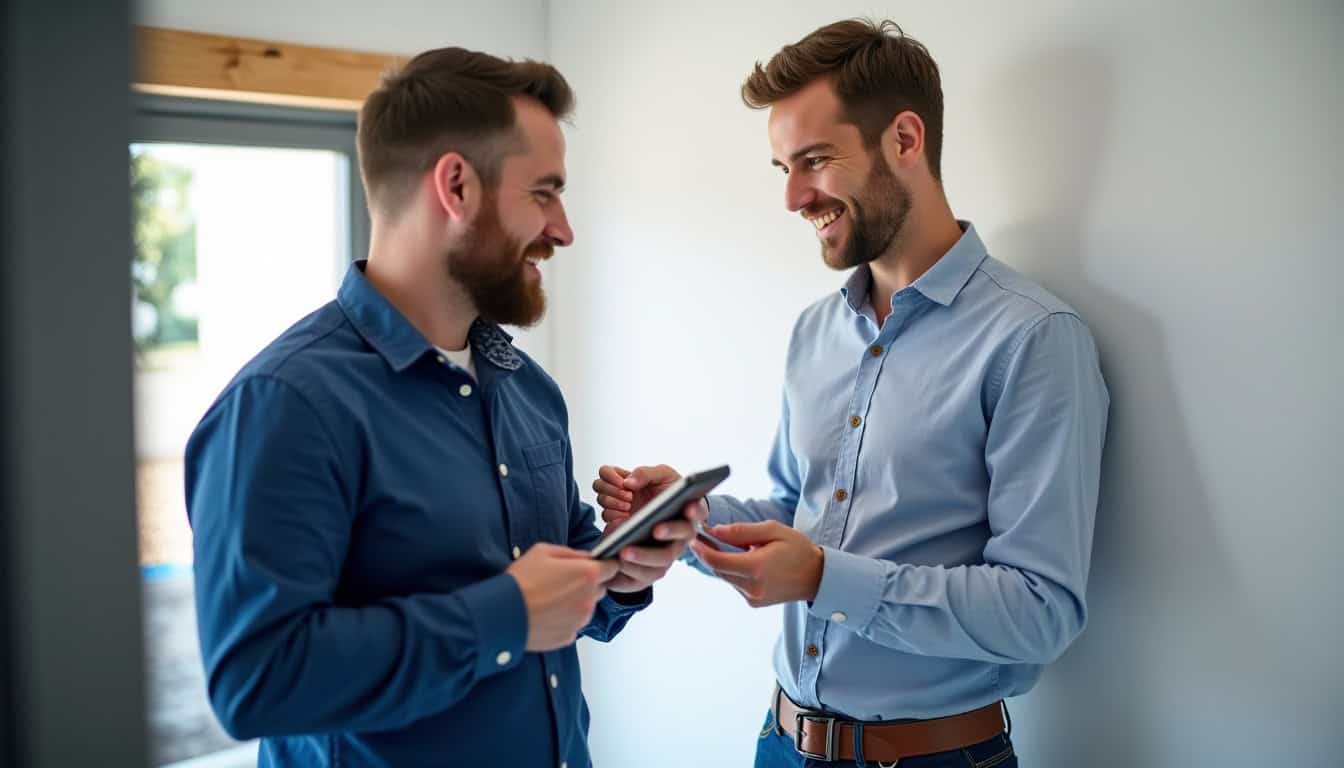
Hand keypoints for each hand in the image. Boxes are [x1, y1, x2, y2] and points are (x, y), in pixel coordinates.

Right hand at [507, 543, 619, 650]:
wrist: (503, 613)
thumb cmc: (521, 581)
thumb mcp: (543, 551)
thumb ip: (571, 553)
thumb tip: (586, 557)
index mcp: (587, 574)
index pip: (612, 568)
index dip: (604, 565)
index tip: (595, 566)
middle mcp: (589, 599)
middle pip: (600, 588)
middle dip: (588, 584)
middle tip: (563, 581)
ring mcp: (580, 620)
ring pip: (587, 607)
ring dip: (576, 602)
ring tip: (550, 598)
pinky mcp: (569, 636)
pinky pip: (573, 624)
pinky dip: (565, 619)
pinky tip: (547, 613)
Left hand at [592, 464, 707, 592]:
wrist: (650, 511)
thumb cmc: (660, 492)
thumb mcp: (658, 476)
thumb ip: (645, 474)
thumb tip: (629, 482)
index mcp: (688, 515)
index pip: (697, 514)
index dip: (694, 511)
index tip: (688, 507)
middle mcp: (680, 539)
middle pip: (676, 546)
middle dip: (667, 536)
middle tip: (654, 530)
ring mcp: (665, 556)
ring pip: (658, 566)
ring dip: (643, 560)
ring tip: (623, 552)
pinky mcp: (648, 569)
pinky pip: (639, 578)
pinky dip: (627, 574)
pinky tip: (612, 562)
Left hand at [689, 521, 823, 607]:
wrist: (817, 577)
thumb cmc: (797, 549)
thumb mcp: (772, 530)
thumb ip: (741, 531)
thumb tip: (715, 531)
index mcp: (756, 567)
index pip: (717, 560)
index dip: (701, 549)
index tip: (693, 537)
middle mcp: (752, 586)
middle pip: (717, 569)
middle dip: (706, 554)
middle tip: (698, 538)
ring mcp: (753, 597)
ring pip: (724, 577)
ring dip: (718, 562)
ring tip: (716, 544)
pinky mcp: (754, 602)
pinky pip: (734, 584)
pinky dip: (731, 571)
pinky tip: (737, 559)